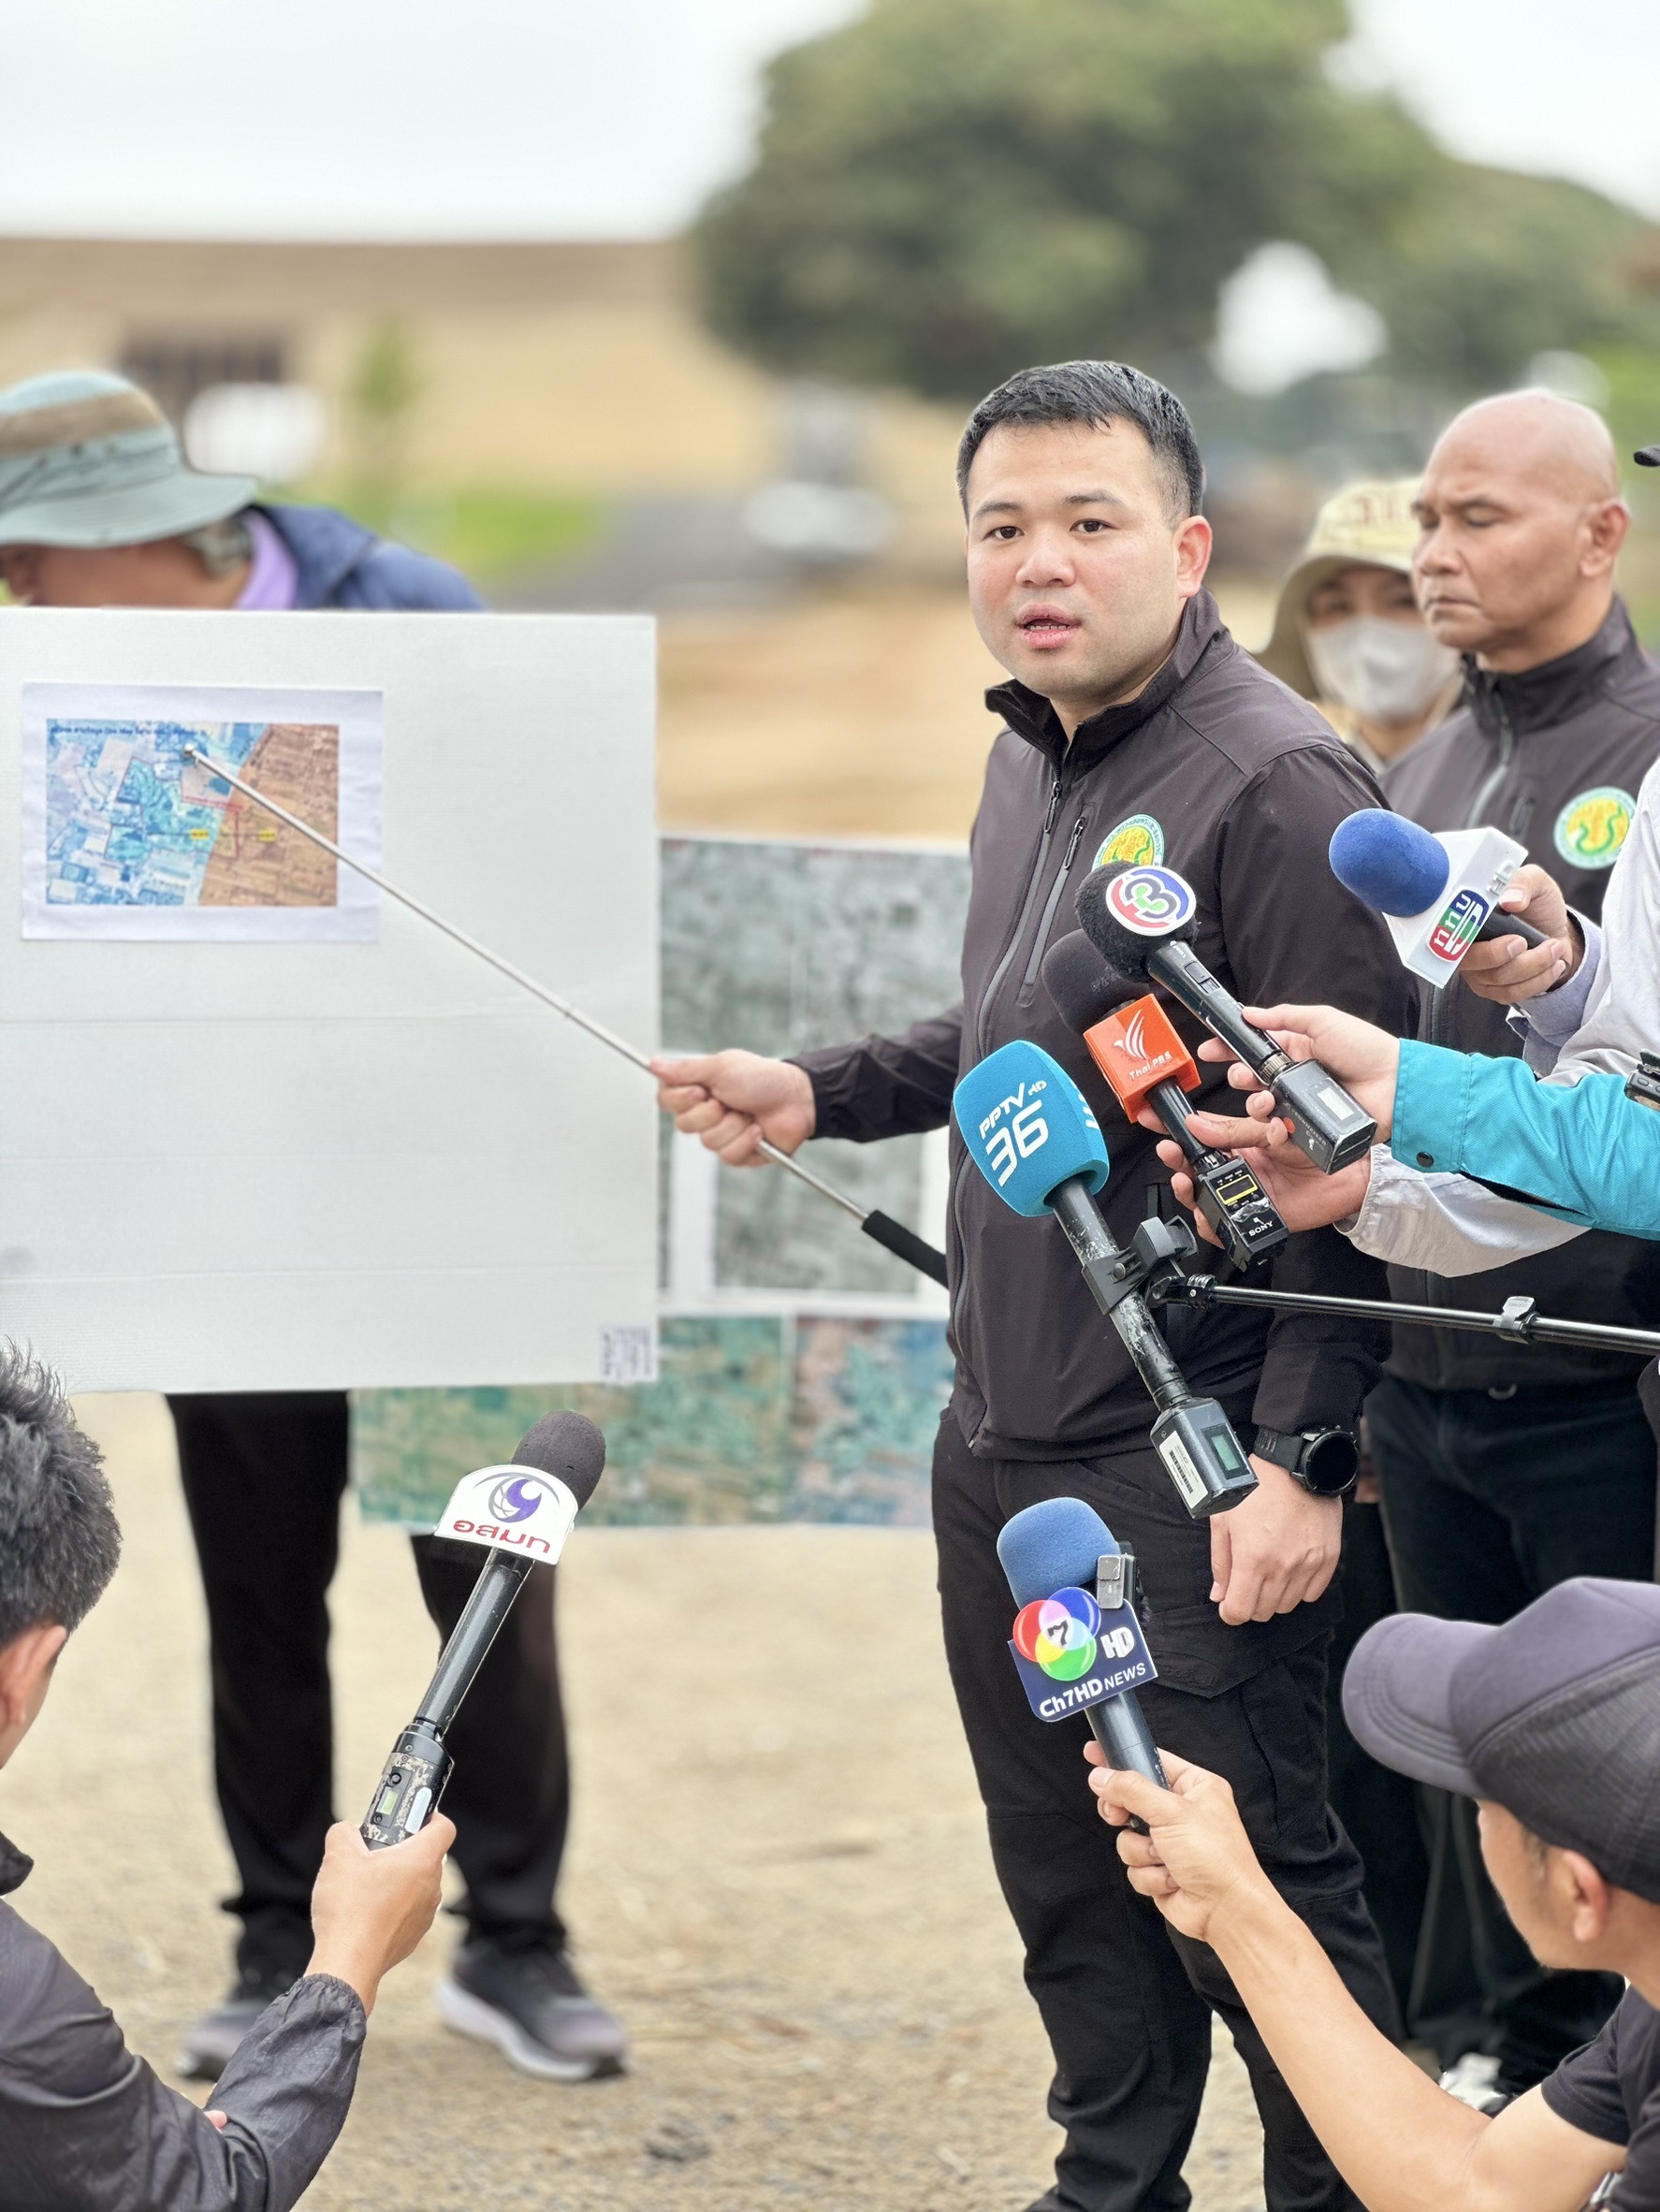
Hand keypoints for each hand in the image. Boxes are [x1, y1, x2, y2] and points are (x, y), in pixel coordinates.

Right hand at [306, 1816, 453, 2014]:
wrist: (347, 1964)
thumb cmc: (349, 1909)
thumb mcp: (338, 1857)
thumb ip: (343, 1833)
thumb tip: (346, 1832)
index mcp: (421, 1860)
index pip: (444, 1827)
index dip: (431, 1816)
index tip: (413, 1816)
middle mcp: (431, 1886)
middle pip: (426, 1856)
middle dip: (402, 1850)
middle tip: (375, 1851)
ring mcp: (425, 1914)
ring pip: (416, 1885)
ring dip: (396, 1880)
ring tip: (365, 1884)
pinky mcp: (413, 1936)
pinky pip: (408, 1911)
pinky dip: (392, 1907)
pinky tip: (365, 1911)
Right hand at [651, 1050, 815, 1165]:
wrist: (796, 1099)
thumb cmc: (762, 1078)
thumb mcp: (721, 1067)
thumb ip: (685, 1070)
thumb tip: (653, 1064)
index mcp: (697, 1090)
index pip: (666, 1100)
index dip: (680, 1099)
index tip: (700, 1089)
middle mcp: (705, 1114)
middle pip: (683, 1125)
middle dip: (710, 1112)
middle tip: (729, 1100)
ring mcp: (721, 1135)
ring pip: (707, 1142)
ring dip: (732, 1125)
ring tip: (748, 1113)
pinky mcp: (737, 1153)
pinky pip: (728, 1156)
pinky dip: (746, 1140)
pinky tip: (758, 1129)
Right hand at [1084, 1745, 1274, 1945]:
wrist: (1226, 1910)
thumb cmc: (1212, 1854)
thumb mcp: (1171, 1812)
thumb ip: (1131, 1790)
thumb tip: (1098, 1777)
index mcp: (1194, 1786)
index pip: (1151, 1761)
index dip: (1121, 1758)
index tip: (1093, 1754)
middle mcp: (1181, 1811)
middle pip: (1131, 1799)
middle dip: (1125, 1814)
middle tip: (1119, 1817)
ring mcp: (1170, 1842)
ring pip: (1128, 1836)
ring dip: (1143, 1851)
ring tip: (1165, 1859)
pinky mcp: (1161, 1870)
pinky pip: (1135, 1864)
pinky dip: (1150, 1874)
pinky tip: (1171, 1880)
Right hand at [1154, 1129, 1373, 1236]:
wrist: (1352, 1176)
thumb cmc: (1320, 1146)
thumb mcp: (1276, 1126)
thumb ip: (1239, 1129)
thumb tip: (1200, 1125)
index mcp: (1241, 1138)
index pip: (1198, 1130)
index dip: (1173, 1125)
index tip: (1152, 1116)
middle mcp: (1238, 1166)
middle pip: (1193, 1165)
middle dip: (1175, 1157)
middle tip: (1169, 1150)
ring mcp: (1243, 1191)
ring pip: (1202, 1194)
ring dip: (1186, 1188)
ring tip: (1184, 1179)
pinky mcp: (1253, 1214)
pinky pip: (1222, 1225)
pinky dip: (1208, 1224)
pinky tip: (1204, 1214)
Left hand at [1208, 1458, 1340, 1625]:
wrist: (1295, 1465)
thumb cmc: (1255, 1487)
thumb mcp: (1223, 1519)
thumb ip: (1221, 1562)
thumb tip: (1219, 1595)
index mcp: (1252, 1558)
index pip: (1239, 1611)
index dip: (1229, 1612)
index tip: (1228, 1604)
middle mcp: (1282, 1567)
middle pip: (1263, 1612)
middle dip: (1250, 1602)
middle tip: (1246, 1583)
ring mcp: (1308, 1564)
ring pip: (1288, 1605)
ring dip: (1274, 1596)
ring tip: (1268, 1572)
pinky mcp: (1328, 1558)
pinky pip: (1313, 1593)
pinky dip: (1300, 1589)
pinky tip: (1290, 1569)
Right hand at [1458, 864, 1578, 1003]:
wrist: (1555, 929)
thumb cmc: (1537, 904)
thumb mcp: (1536, 882)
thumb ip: (1523, 884)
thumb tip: (1510, 900)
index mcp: (1465, 916)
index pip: (1450, 931)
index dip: (1467, 935)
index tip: (1511, 938)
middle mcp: (1464, 945)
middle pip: (1472, 961)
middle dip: (1504, 955)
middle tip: (1528, 941)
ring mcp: (1476, 970)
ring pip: (1497, 979)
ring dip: (1534, 966)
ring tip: (1555, 948)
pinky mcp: (1492, 989)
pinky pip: (1509, 994)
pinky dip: (1538, 981)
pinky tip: (1554, 965)